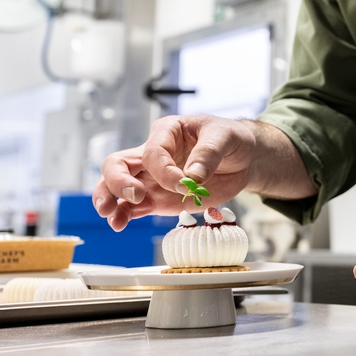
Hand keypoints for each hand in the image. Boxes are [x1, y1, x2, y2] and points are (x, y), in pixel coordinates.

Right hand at [92, 115, 255, 230]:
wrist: (244, 158)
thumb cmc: (231, 139)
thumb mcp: (225, 137)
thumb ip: (208, 153)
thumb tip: (193, 176)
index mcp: (166, 132)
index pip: (152, 153)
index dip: (165, 171)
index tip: (186, 184)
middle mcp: (152, 155)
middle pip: (117, 165)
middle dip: (118, 182)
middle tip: (135, 196)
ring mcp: (152, 178)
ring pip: (117, 187)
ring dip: (111, 202)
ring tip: (115, 219)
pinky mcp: (158, 199)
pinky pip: (133, 207)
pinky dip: (124, 215)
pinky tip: (120, 224)